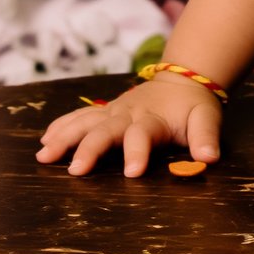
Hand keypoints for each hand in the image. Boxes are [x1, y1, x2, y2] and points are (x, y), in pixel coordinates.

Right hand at [36, 72, 220, 179]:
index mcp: (152, 118)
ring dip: (64, 137)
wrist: (183, 80)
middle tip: (76, 171)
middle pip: (105, 130)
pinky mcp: (105, 111)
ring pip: (84, 122)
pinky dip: (61, 126)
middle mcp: (127, 113)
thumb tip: (209, 158)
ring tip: (44, 156)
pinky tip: (44, 140)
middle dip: (90, 149)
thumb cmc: (194, 106)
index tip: (132, 173)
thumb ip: (206, 137)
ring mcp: (113, 111)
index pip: (143, 135)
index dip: (138, 152)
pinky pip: (79, 117)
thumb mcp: (206, 118)